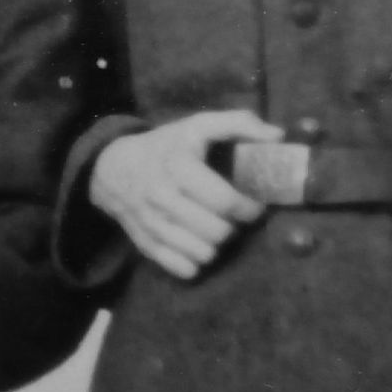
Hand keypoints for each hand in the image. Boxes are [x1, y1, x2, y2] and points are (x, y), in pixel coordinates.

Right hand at [87, 110, 283, 278]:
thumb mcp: (198, 125)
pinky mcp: (145, 245)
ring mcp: (151, 224)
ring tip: (216, 229)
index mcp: (178, 165)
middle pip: (218, 231)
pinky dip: (196, 262)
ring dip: (217, 245)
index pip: (225, 201)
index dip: (250, 208)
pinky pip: (182, 268)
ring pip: (203, 253)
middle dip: (234, 226)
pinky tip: (198, 245)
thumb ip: (239, 124)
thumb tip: (278, 137)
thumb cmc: (166, 147)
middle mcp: (161, 196)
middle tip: (234, 216)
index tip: (255, 204)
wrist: (113, 169)